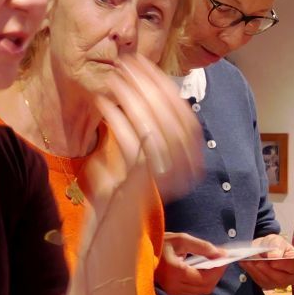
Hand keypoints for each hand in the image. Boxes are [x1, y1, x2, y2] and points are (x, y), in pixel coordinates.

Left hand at [89, 55, 204, 208]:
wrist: (113, 230)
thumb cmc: (125, 189)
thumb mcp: (142, 155)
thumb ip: (151, 127)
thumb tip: (147, 84)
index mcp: (190, 163)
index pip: (184, 115)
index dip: (165, 86)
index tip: (145, 64)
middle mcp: (184, 170)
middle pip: (171, 117)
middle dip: (147, 85)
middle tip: (126, 64)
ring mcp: (164, 177)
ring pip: (152, 126)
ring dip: (131, 97)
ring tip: (113, 80)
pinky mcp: (140, 181)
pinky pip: (131, 142)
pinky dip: (117, 118)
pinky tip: (103, 103)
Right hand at [158, 231, 227, 294]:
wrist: (139, 252)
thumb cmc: (159, 243)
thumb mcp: (181, 240)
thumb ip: (203, 247)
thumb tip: (222, 254)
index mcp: (176, 273)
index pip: (206, 278)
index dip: (219, 270)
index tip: (225, 257)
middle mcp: (175, 286)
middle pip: (206, 287)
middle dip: (217, 274)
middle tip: (221, 259)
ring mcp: (173, 291)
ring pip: (202, 290)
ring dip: (211, 278)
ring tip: (212, 263)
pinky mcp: (174, 292)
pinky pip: (194, 290)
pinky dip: (203, 280)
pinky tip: (203, 268)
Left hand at [238, 234, 293, 292]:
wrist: (267, 250)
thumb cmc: (276, 245)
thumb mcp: (277, 241)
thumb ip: (277, 247)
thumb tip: (274, 256)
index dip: (285, 265)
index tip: (273, 261)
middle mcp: (292, 277)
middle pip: (281, 278)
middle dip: (267, 269)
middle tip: (257, 261)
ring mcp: (280, 284)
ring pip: (269, 281)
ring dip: (257, 271)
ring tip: (248, 261)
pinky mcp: (268, 285)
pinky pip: (260, 281)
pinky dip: (251, 272)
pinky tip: (245, 264)